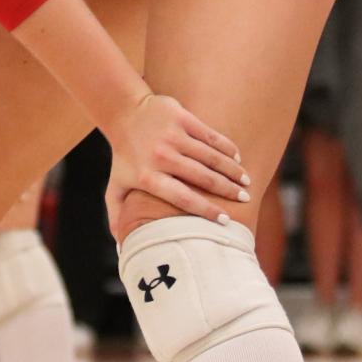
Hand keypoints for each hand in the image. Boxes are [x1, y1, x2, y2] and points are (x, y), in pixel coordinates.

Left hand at [103, 93, 247, 239]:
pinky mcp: (180, 117)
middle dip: (227, 190)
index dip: (206, 210)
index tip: (225, 221)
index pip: (182, 198)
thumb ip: (118, 216)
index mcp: (147, 177)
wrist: (123, 113)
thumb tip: (123, 249)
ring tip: (245, 181)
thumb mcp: (116, 186)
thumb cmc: (124, 156)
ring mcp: (171, 135)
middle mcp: (160, 156)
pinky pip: (210, 135)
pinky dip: (226, 147)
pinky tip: (236, 157)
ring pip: (210, 156)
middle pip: (202, 178)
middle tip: (244, 198)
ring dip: (231, 170)